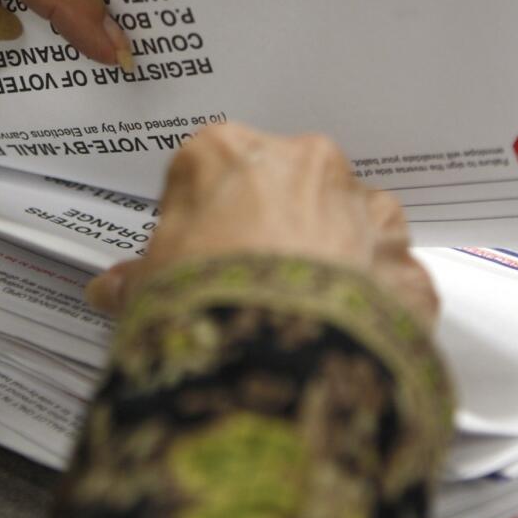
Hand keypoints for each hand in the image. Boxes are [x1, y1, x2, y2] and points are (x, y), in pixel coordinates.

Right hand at [85, 123, 438, 326]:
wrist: (275, 365)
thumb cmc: (201, 308)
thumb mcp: (147, 290)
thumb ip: (138, 278)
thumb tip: (114, 290)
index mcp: (230, 152)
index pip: (210, 170)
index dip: (202, 217)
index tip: (194, 252)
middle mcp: (305, 165)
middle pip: (286, 185)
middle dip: (273, 226)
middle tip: (245, 281)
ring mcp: (363, 211)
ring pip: (349, 220)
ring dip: (332, 254)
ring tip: (299, 312)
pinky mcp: (403, 263)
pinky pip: (388, 275)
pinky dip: (372, 301)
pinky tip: (342, 335)